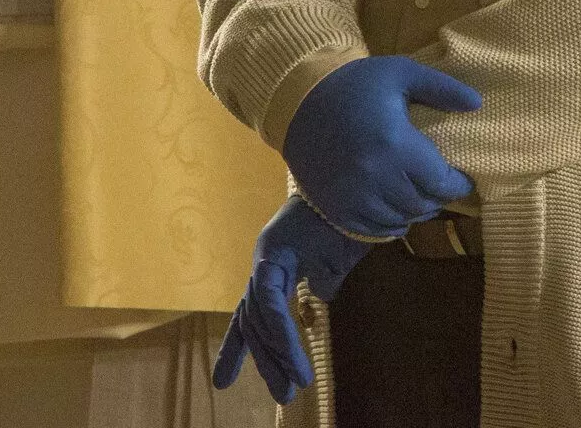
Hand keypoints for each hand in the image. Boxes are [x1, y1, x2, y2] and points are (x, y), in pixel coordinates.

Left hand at [212, 196, 373, 404]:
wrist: (358, 186)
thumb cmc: (349, 218)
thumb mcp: (337, 260)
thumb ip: (324, 281)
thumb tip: (320, 298)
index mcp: (275, 263)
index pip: (251, 311)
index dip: (235, 346)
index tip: (223, 381)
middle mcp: (264, 261)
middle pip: (253, 320)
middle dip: (266, 360)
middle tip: (283, 394)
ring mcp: (266, 255)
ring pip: (260, 315)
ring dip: (278, 352)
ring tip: (294, 383)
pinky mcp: (275, 252)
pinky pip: (271, 299)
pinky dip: (280, 328)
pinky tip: (290, 352)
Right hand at [282, 54, 481, 237]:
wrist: (300, 99)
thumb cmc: (356, 83)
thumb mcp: (401, 72)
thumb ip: (442, 88)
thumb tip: (477, 103)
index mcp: (396, 145)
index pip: (440, 182)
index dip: (458, 185)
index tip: (463, 179)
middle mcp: (376, 177)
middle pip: (421, 205)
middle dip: (437, 198)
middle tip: (442, 188)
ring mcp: (353, 196)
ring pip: (398, 221)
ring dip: (415, 213)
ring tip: (420, 199)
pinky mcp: (334, 207)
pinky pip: (370, 231)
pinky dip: (389, 227)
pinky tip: (396, 215)